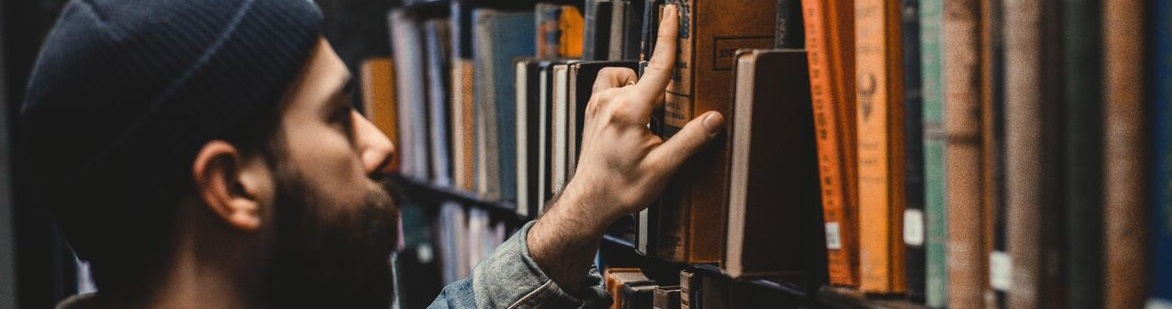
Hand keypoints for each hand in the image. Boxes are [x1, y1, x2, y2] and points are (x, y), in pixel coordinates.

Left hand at [527, 4, 722, 294]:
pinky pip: (613, 86)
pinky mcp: (592, 108)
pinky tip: (632, 118)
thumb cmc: (623, 188)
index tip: (672, 13)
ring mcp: (597, 104)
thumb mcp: (663, 168)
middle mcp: (610, 102)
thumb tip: (714, 119)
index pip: (657, 67)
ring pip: (629, 80)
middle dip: (662, 97)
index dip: (668, 38)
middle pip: (647, 79)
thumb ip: (690, 140)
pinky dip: (626, 94)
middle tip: (660, 130)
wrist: (591, 201)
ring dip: (642, 93)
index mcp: (629, 113)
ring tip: (645, 126)